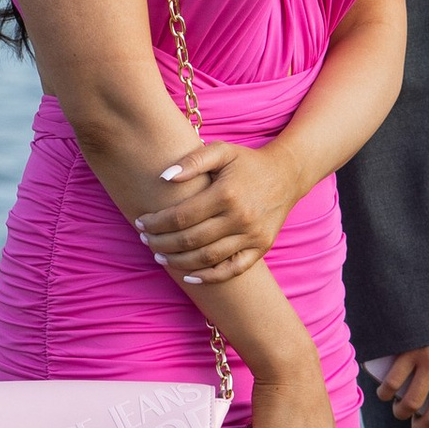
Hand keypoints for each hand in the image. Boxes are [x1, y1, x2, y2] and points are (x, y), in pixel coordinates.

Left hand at [135, 141, 295, 287]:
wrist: (287, 175)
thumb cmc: (248, 162)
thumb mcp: (222, 151)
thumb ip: (193, 160)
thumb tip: (164, 177)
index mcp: (226, 193)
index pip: (181, 216)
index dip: (156, 222)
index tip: (141, 221)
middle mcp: (240, 217)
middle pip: (190, 240)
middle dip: (161, 242)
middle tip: (146, 240)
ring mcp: (252, 235)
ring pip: (207, 258)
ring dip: (178, 261)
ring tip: (160, 255)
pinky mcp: (261, 247)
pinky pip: (232, 269)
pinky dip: (209, 276)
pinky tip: (189, 275)